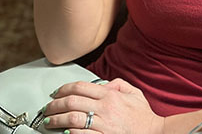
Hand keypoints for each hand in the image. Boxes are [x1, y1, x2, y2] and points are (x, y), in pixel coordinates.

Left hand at [42, 79, 164, 133]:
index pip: (80, 87)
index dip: (63, 89)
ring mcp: (103, 125)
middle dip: (55, 104)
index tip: (55, 93)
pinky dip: (69, 133)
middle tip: (47, 108)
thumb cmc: (143, 117)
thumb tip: (103, 84)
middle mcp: (105, 108)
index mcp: (110, 95)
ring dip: (57, 120)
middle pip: (72, 101)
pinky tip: (63, 132)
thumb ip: (118, 84)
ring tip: (48, 121)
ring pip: (73, 119)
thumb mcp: (134, 93)